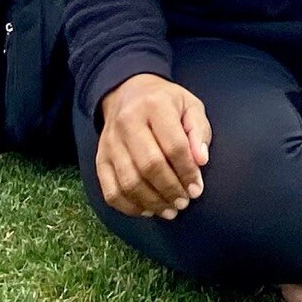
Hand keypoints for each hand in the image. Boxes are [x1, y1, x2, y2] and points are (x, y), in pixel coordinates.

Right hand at [95, 75, 208, 218]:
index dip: (187, 172)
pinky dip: (129, 207)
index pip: (174, 145)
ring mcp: (110, 142)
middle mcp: (128, 122)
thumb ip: (199, 131)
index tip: (197, 188)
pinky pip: (110, 191)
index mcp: (154, 105)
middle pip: (149, 166)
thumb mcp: (189, 106)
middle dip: (170, 190)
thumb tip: (201, 161)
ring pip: (129, 182)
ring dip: (152, 202)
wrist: (126, 92)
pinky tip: (147, 210)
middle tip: (184, 202)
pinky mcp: (100, 158)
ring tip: (170, 210)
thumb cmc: (165, 103)